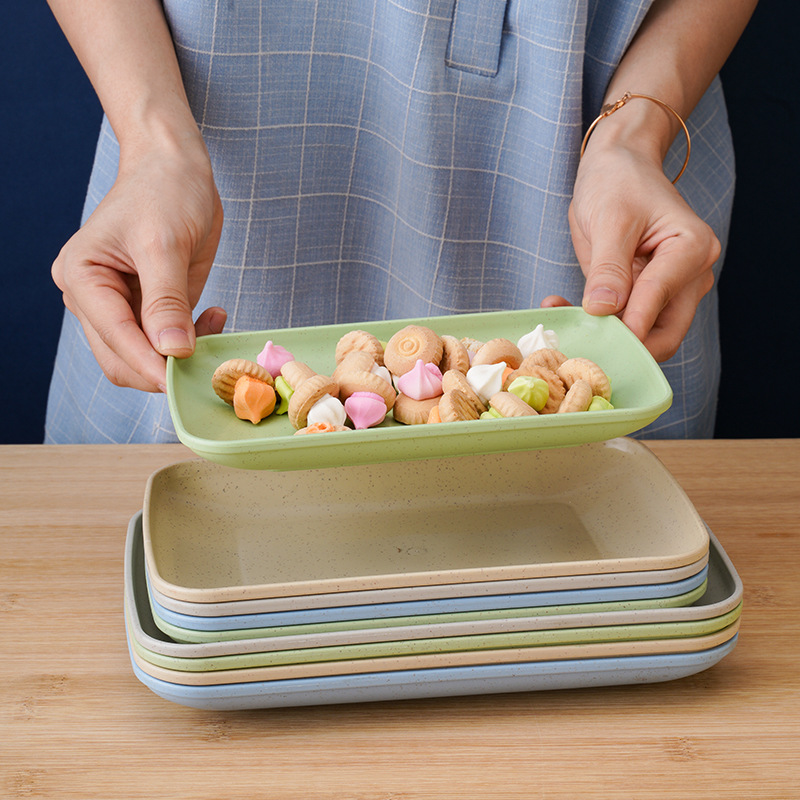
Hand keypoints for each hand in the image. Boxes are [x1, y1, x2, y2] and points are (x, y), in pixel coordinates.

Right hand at [51, 139, 225, 390]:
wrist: (176, 168)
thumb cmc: (164, 191)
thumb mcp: (165, 244)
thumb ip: (167, 300)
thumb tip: (172, 351)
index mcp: (82, 277)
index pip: (114, 337)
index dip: (149, 363)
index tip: (183, 380)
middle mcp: (93, 298)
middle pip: (122, 358)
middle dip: (162, 368)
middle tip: (208, 365)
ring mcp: (120, 305)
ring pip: (144, 356)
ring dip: (180, 357)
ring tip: (215, 329)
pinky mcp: (148, 307)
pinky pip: (165, 342)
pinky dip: (192, 340)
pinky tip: (215, 317)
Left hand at [545, 140, 719, 361]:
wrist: (617, 167)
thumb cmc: (618, 181)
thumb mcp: (610, 219)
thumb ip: (609, 267)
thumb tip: (604, 310)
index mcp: (691, 249)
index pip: (660, 301)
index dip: (627, 326)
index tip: (592, 339)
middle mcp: (689, 276)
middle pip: (665, 335)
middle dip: (622, 345)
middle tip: (578, 344)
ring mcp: (669, 290)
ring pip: (643, 336)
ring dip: (604, 337)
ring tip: (563, 317)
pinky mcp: (644, 297)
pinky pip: (624, 324)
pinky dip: (595, 324)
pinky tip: (563, 309)